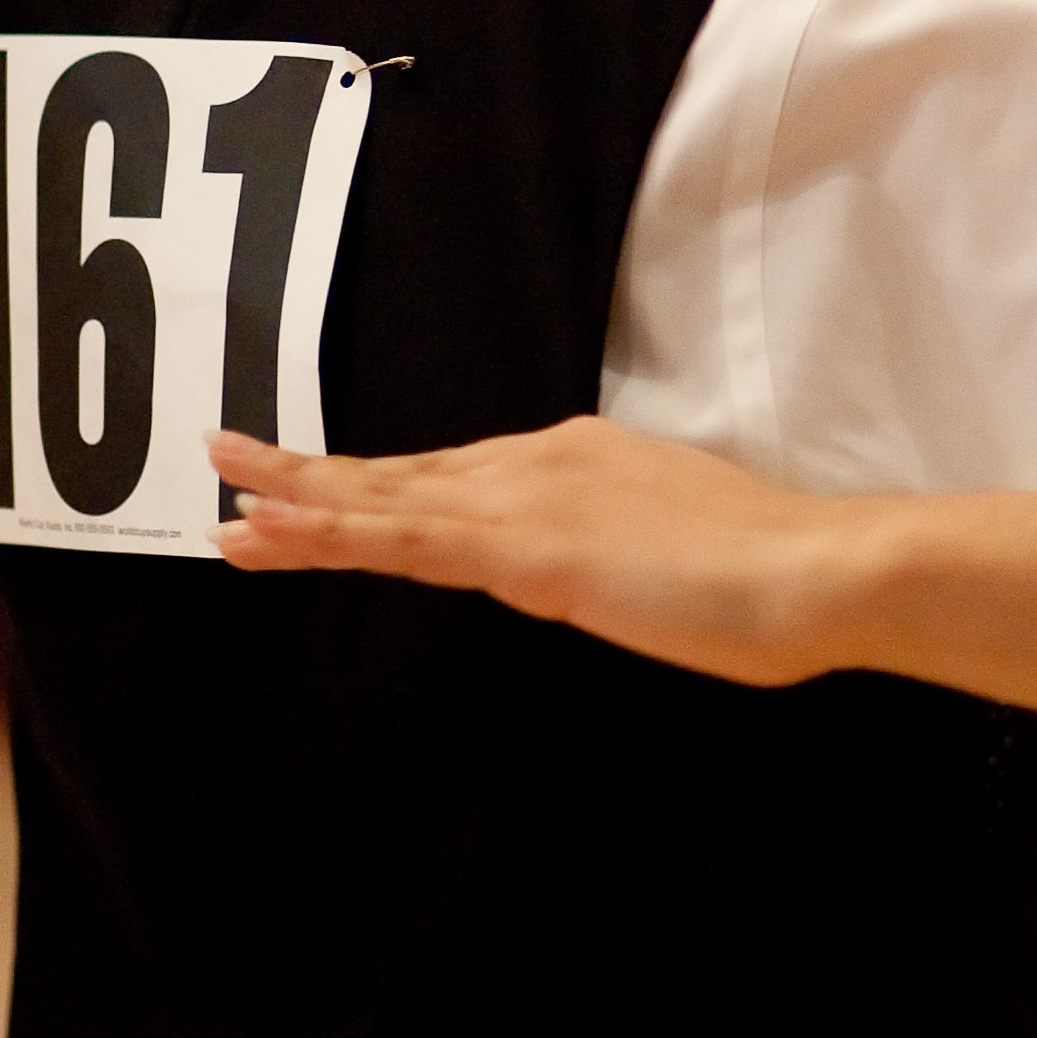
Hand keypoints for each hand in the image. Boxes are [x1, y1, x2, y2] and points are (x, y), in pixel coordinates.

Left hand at [209, 420, 883, 687]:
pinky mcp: (520, 547)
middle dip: (316, 478)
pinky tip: (274, 533)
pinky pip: (400, 541)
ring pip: (386, 501)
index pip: (460, 477)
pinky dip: (327, 532)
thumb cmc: (773, 577)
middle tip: (230, 464)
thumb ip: (630, 555)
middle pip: (407, 476)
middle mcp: (543, 461)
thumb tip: (609, 575)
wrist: (810, 567)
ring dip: (299, 500)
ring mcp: (527, 499)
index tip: (332, 486)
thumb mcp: (684, 554)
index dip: (386, 484)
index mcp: (582, 460)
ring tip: (226, 501)